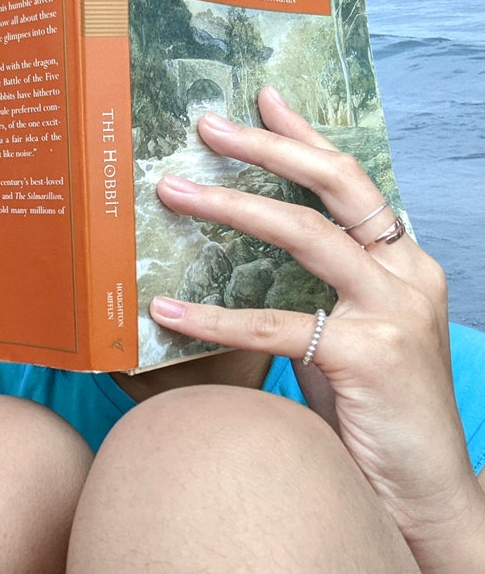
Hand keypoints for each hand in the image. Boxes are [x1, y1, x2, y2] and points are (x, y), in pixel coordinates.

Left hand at [149, 85, 483, 562]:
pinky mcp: (371, 356)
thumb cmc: (374, 409)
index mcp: (401, 262)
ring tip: (174, 191)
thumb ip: (313, 294)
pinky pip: (277, 325)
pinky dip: (215, 317)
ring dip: (233, 207)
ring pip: (307, 236)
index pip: (351, 181)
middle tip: (209, 124)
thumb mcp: (345, 335)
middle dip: (270, 148)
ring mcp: (394, 310)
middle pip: (337, 185)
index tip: (263, 99)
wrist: (420, 487)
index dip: (308, 136)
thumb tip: (247, 261)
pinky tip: (166, 310)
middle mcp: (406, 273)